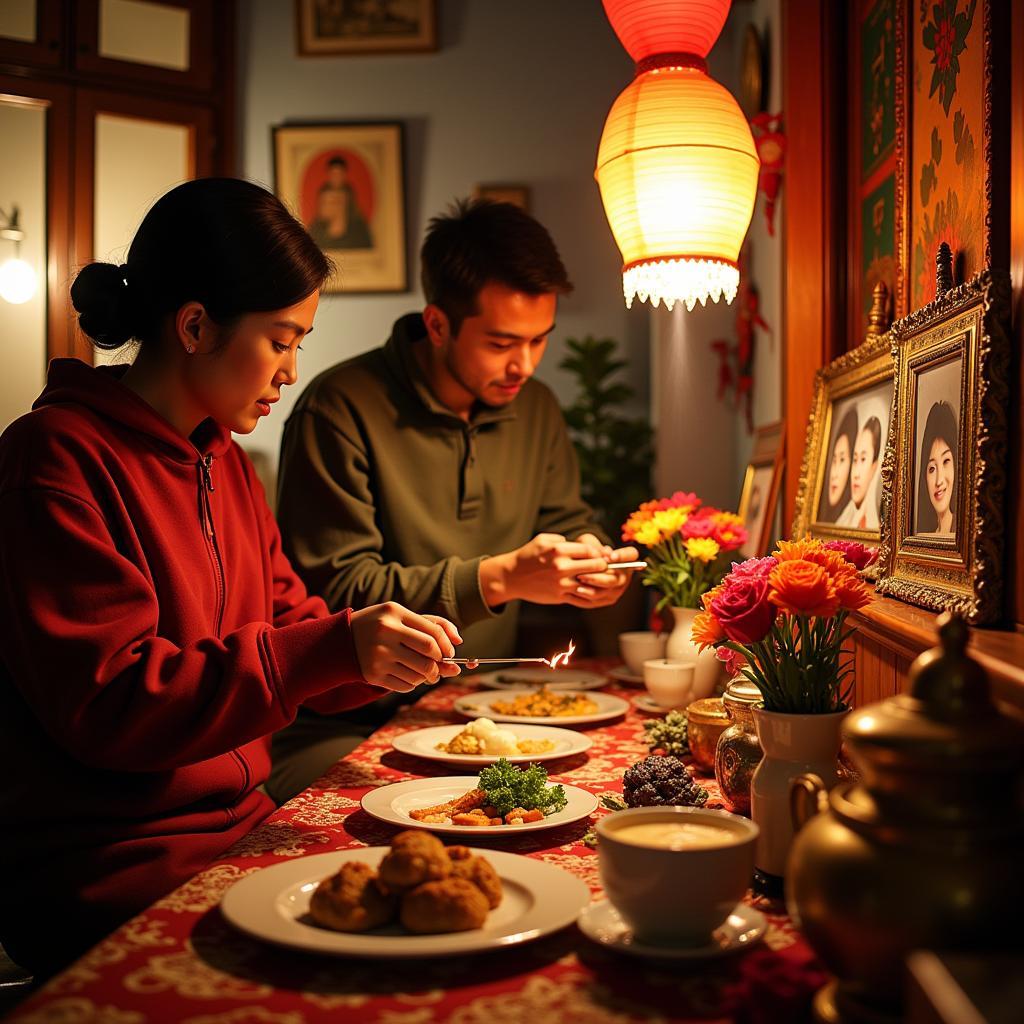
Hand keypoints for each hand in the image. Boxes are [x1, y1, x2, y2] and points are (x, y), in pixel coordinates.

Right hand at [350, 602, 462, 691]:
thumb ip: (431, 624)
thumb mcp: (401, 615)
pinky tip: (408, 675)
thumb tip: (458, 641)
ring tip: (425, 671)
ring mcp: (379, 655)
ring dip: (428, 676)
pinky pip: (406, 685)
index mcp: (395, 613)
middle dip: (441, 663)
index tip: (449, 652)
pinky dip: (414, 683)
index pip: (433, 633)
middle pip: (429, 654)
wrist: (341, 641)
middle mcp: (386, 633)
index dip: (447, 646)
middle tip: (441, 666)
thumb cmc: (380, 625)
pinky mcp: (373, 674)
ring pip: (419, 673)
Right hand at [480, 533, 608, 607]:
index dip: (599, 553)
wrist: (511, 577)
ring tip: (600, 578)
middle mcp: (562, 566)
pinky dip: (590, 593)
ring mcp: (561, 583)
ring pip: (591, 583)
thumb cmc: (528, 556)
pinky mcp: (560, 596)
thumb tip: (578, 545)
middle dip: (603, 566)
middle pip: (596, 566)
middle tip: (605, 567)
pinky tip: (592, 589)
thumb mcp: (542, 539)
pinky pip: (582, 597)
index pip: (590, 550)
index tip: (601, 556)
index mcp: (559, 550)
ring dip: (598, 581)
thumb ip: (561, 540)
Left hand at [574, 544, 640, 606]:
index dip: (623, 556)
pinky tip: (574, 590)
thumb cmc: (586, 550)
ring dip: (591, 587)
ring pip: (605, 591)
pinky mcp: (607, 599)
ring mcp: (618, 589)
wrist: (579, 566)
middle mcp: (625, 575)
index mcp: (626, 558)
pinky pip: (597, 600)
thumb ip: (594, 546)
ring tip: (577, 580)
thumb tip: (604, 555)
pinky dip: (585, 595)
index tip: (610, 557)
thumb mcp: (587, 542)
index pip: (631, 555)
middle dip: (599, 576)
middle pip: (616, 579)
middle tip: (583, 573)